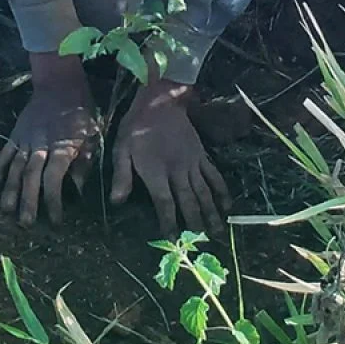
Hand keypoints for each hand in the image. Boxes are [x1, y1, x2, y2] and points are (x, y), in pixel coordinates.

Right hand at [0, 52, 98, 226]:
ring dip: (10, 190)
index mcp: (62, 147)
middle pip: (31, 177)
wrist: (59, 83)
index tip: (56, 220)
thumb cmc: (81, 110)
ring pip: (15, 168)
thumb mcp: (92, 134)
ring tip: (6, 210)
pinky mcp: (15, 135)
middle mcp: (40, 146)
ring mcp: (25, 140)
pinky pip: (4, 154)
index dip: (53, 200)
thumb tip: (79, 187)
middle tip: (25, 223)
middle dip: (28, 201)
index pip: (54, 178)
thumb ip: (84, 160)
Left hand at [110, 78, 231, 235]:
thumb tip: (117, 201)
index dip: (169, 221)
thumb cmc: (136, 127)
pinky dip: (221, 191)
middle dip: (195, 223)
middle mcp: (177, 171)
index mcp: (156, 172)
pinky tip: (227, 205)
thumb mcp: (121, 149)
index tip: (173, 238)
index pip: (165, 202)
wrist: (160, 101)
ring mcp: (192, 163)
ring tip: (218, 231)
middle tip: (202, 242)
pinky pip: (214, 175)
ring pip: (204, 192)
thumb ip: (122, 176)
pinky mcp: (201, 155)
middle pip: (188, 201)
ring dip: (211, 212)